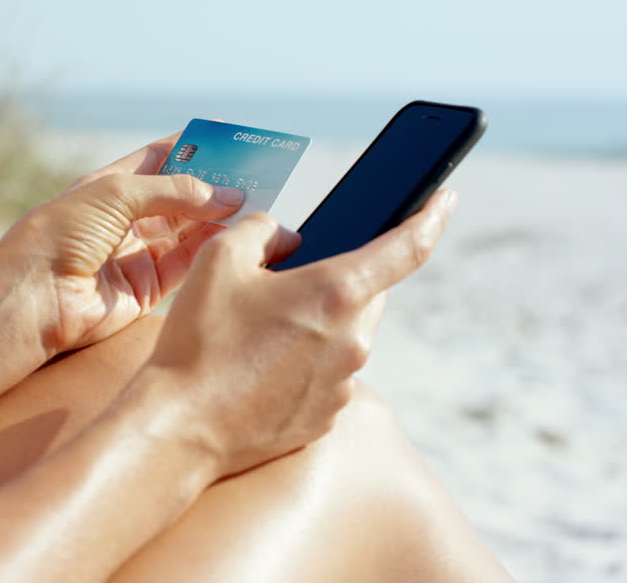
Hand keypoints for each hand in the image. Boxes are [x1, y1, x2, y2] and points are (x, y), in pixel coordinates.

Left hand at [0, 132, 245, 354]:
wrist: (33, 296)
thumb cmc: (60, 234)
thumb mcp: (117, 194)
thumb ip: (174, 192)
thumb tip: (227, 195)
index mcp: (109, 187)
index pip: (160, 159)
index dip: (194, 148)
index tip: (232, 140)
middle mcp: (125, 219)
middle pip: (181, 196)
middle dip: (216, 185)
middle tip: (257, 174)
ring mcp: (136, 254)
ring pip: (190, 230)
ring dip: (221, 216)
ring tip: (257, 202)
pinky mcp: (147, 288)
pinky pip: (188, 263)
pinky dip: (212, 248)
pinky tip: (237, 232)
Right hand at [135, 189, 457, 476]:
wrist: (182, 426)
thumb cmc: (200, 340)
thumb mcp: (220, 258)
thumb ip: (262, 229)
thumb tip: (286, 238)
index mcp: (337, 292)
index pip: (407, 248)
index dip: (431, 218)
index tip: (445, 200)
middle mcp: (353, 340)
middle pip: (366, 293)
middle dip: (337, 280)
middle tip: (284, 282)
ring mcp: (344, 384)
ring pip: (345, 336)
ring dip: (316, 324)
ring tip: (255, 334)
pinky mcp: (326, 417)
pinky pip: (327, 375)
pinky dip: (302, 363)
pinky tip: (255, 368)